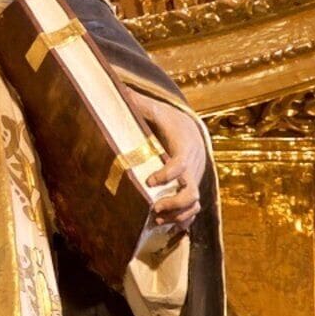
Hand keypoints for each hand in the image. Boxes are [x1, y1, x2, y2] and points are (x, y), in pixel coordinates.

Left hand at [128, 90, 206, 236]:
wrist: (193, 131)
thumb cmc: (171, 122)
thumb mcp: (157, 110)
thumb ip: (140, 104)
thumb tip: (119, 88)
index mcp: (184, 148)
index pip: (180, 164)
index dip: (167, 174)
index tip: (149, 181)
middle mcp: (193, 168)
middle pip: (192, 192)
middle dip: (175, 204)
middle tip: (154, 208)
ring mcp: (194, 182)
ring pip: (195, 205)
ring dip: (177, 216)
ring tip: (155, 221)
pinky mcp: (192, 190)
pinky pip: (193, 210)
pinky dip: (182, 221)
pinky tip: (165, 227)